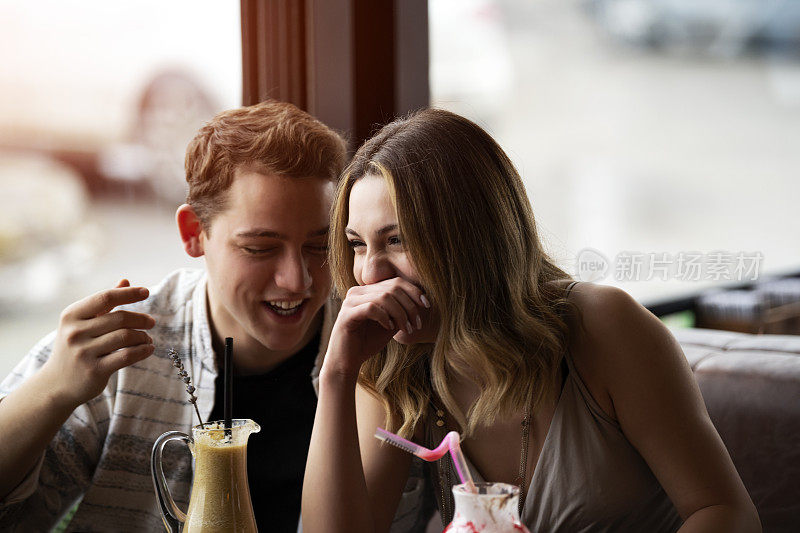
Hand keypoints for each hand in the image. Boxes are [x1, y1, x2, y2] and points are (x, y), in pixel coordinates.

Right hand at [41, 279, 155, 407]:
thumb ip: (103, 303)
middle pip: (120, 318)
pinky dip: (142, 350)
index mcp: (71, 315)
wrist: (56, 384)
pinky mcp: (94, 370)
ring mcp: (84, 352)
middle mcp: (75, 332)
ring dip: (143, 336)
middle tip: (151, 322)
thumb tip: (126, 281)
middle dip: (140, 319)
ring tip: (147, 338)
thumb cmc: (74, 347)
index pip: (105, 297)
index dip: (128, 293)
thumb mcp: (82, 323)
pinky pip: (126, 356)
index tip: (146, 292)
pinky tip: (148, 348)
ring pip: (125, 336)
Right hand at [324, 277, 428, 378]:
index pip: (395, 282)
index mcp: (367, 291)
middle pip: (392, 288)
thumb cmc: (368, 342)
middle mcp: (357, 292)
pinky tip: (389, 328)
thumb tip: (422, 300)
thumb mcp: (391, 324)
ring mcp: (350, 302)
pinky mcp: (346, 315)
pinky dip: (385, 317)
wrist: (347, 362)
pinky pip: (371, 308)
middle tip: (417, 324)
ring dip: (400, 314)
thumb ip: (402, 311)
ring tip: (406, 329)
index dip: (414, 291)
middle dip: (409, 306)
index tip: (427, 305)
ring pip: (384, 297)